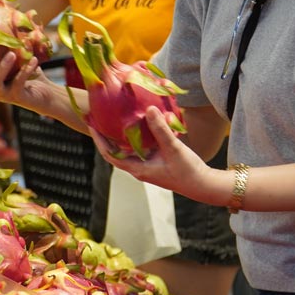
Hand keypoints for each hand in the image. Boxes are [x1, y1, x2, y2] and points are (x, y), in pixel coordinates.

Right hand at [0, 52, 55, 110]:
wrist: (44, 92)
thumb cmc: (24, 70)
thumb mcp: (12, 54)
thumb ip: (2, 42)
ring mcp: (2, 94)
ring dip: (2, 69)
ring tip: (10, 54)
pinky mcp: (17, 97)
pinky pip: (18, 84)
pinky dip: (25, 71)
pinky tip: (32, 60)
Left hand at [89, 106, 217, 203]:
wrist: (203, 185)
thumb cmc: (186, 171)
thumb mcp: (173, 148)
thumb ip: (160, 129)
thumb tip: (148, 110)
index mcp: (137, 168)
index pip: (110, 154)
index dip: (99, 140)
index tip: (91, 123)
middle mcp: (139, 167)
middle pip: (117, 149)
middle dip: (107, 134)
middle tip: (100, 115)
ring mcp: (148, 164)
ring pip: (130, 147)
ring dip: (122, 133)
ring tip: (116, 115)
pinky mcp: (157, 160)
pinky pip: (143, 145)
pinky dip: (139, 134)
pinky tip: (143, 121)